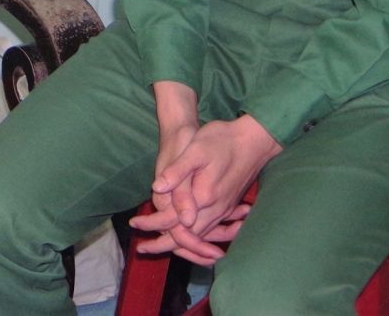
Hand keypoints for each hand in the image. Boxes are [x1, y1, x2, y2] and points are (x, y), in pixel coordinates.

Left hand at [131, 115, 278, 263]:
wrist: (254, 140)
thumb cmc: (222, 140)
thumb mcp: (196, 150)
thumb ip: (177, 172)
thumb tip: (157, 188)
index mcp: (204, 197)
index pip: (176, 222)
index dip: (153, 225)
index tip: (134, 224)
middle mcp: (215, 209)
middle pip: (188, 237)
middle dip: (165, 244)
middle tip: (143, 249)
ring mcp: (224, 208)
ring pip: (200, 235)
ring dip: (181, 243)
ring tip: (159, 245)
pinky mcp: (229, 205)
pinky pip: (211, 229)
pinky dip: (197, 238)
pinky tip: (188, 236)